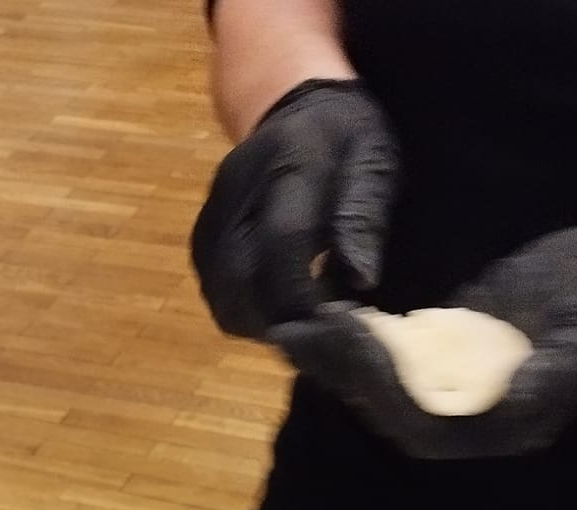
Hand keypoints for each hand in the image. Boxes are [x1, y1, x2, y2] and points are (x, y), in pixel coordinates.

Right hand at [191, 79, 397, 337]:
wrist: (291, 104)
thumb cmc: (346, 136)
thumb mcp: (375, 159)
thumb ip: (364, 215)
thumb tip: (359, 280)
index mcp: (287, 166)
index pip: (282, 243)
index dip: (305, 295)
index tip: (333, 325)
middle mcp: (237, 192)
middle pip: (242, 282)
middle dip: (282, 322)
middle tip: (319, 338)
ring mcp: (212, 217)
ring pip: (224, 298)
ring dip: (263, 325)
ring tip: (301, 325)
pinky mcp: (201, 239)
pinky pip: (217, 295)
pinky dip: (247, 313)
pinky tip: (277, 309)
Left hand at [272, 213, 576, 457]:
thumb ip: (547, 378)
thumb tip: (507, 400)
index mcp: (495, 424)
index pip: (416, 417)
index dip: (376, 383)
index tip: (345, 336)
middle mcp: (467, 414)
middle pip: (387, 403)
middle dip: (341, 369)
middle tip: (297, 328)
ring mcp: (457, 381)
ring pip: (384, 379)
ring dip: (339, 355)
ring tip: (296, 321)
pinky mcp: (452, 347)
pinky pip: (395, 351)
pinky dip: (360, 335)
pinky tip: (327, 308)